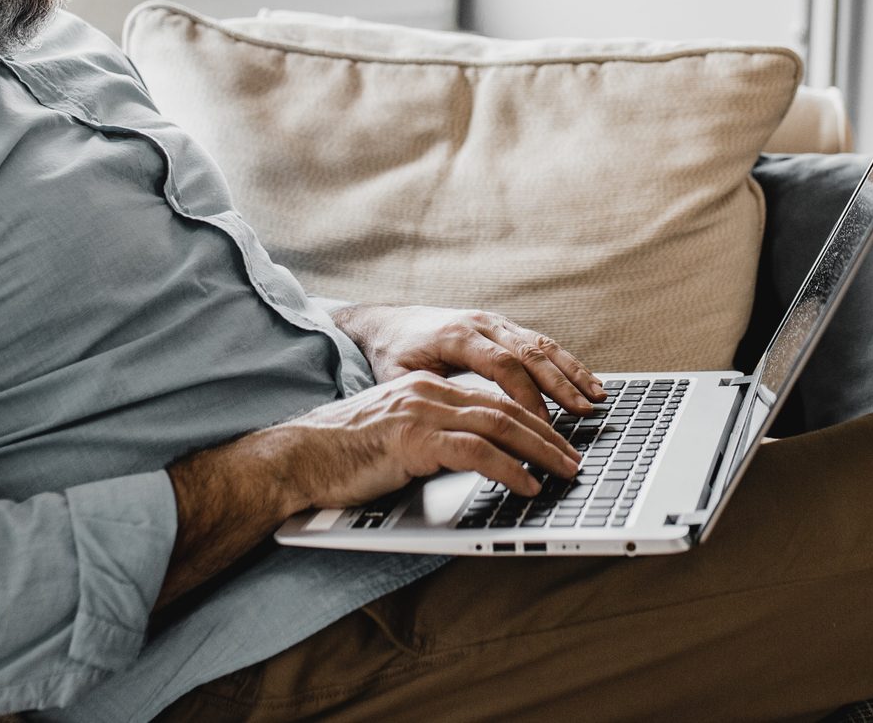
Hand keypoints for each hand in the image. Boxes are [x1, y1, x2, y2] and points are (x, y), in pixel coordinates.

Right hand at [259, 370, 584, 509]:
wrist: (298, 458)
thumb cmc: (342, 456)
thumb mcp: (397, 437)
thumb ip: (433, 437)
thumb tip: (477, 457)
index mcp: (427, 386)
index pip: (494, 398)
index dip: (532, 419)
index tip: (557, 442)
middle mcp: (429, 391)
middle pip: (506, 407)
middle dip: (548, 435)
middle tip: (575, 460)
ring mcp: (422, 411)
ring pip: (500, 425)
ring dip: (540, 452)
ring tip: (563, 473)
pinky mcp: (414, 439)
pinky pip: (476, 452)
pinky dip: (509, 469)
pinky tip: (527, 486)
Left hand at [330, 304, 606, 419]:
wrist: (390, 324)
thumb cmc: (394, 356)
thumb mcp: (401, 377)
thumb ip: (432, 395)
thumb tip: (459, 424)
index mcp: (457, 335)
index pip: (500, 364)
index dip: (524, 393)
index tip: (541, 422)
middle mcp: (482, 324)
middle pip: (530, 353)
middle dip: (560, 385)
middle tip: (583, 413)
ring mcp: (497, 323)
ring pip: (542, 346)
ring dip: (572, 373)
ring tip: (597, 398)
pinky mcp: (505, 329)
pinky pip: (541, 344)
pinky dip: (567, 365)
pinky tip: (587, 382)